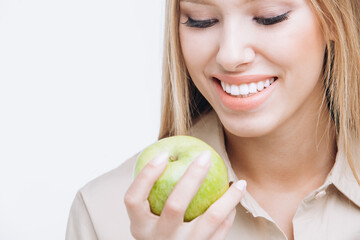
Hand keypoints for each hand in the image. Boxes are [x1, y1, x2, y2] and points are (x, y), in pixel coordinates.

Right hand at [124, 151, 246, 239]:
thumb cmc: (157, 232)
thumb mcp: (146, 219)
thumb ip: (152, 193)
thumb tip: (168, 155)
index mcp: (140, 227)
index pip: (133, 199)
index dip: (146, 175)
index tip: (163, 154)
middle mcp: (158, 239)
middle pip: (175, 205)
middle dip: (192, 177)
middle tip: (206, 156)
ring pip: (209, 219)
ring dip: (228, 198)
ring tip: (239, 182)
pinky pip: (220, 232)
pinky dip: (229, 214)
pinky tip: (234, 200)